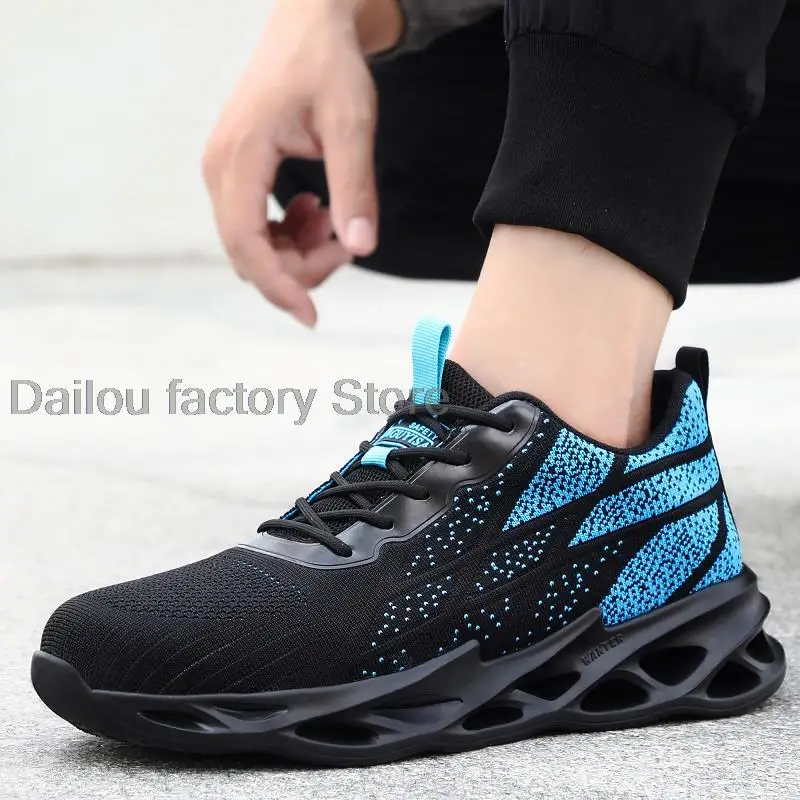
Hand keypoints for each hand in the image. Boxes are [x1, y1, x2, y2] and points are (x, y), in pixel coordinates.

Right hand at [203, 0, 399, 326]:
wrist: (309, 27)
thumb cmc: (326, 65)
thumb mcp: (351, 124)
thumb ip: (355, 187)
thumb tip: (360, 247)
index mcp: (240, 157)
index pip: (246, 244)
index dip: (279, 287)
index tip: (313, 316)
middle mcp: (220, 169)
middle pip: (250, 254)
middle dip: (300, 267)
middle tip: (348, 242)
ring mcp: (225, 173)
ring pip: (254, 246)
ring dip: (298, 251)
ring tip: (336, 218)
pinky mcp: (238, 174)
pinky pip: (257, 228)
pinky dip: (291, 235)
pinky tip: (318, 210)